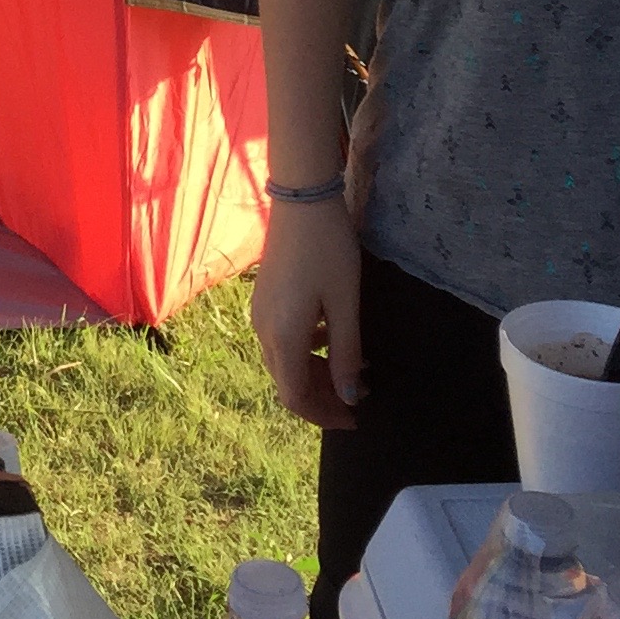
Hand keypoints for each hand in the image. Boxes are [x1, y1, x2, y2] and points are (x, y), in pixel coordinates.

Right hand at [250, 196, 363, 429]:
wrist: (301, 200)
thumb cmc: (328, 251)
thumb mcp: (345, 305)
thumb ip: (346, 354)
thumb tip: (348, 396)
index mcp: (284, 337)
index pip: (296, 397)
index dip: (324, 415)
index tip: (354, 418)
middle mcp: (264, 331)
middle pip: (288, 383)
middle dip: (322, 398)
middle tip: (358, 397)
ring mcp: (260, 314)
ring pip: (285, 362)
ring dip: (316, 374)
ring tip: (353, 368)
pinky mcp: (264, 300)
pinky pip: (282, 340)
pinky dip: (307, 351)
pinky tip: (331, 337)